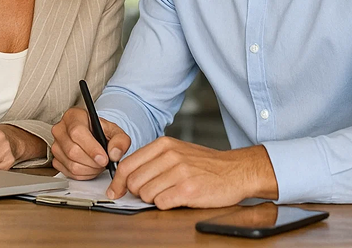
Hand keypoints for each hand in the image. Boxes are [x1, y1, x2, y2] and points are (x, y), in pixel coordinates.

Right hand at [51, 108, 130, 179]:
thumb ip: (120, 140)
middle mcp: (60, 130)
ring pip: (72, 165)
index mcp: (73, 117)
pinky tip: (91, 166)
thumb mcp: (114, 131)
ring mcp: (56, 146)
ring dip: (90, 169)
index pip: (77, 132)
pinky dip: (84, 174)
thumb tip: (114, 154)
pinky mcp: (56, 160)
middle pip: (73, 151)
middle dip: (93, 162)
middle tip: (104, 161)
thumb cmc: (100, 131)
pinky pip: (70, 173)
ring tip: (99, 163)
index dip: (91, 148)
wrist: (92, 136)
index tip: (104, 158)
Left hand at [106, 138, 278, 209]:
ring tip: (169, 194)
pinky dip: (166, 205)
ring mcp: (179, 172)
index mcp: (164, 145)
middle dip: (138, 192)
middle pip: (134, 182)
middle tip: (152, 193)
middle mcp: (170, 156)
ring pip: (146, 194)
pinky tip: (177, 199)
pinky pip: (161, 203)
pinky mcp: (188, 190)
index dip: (118, 182)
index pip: (127, 164)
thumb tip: (126, 177)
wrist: (236, 170)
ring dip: (154, 199)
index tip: (115, 191)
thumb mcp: (177, 152)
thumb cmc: (206, 164)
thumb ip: (152, 160)